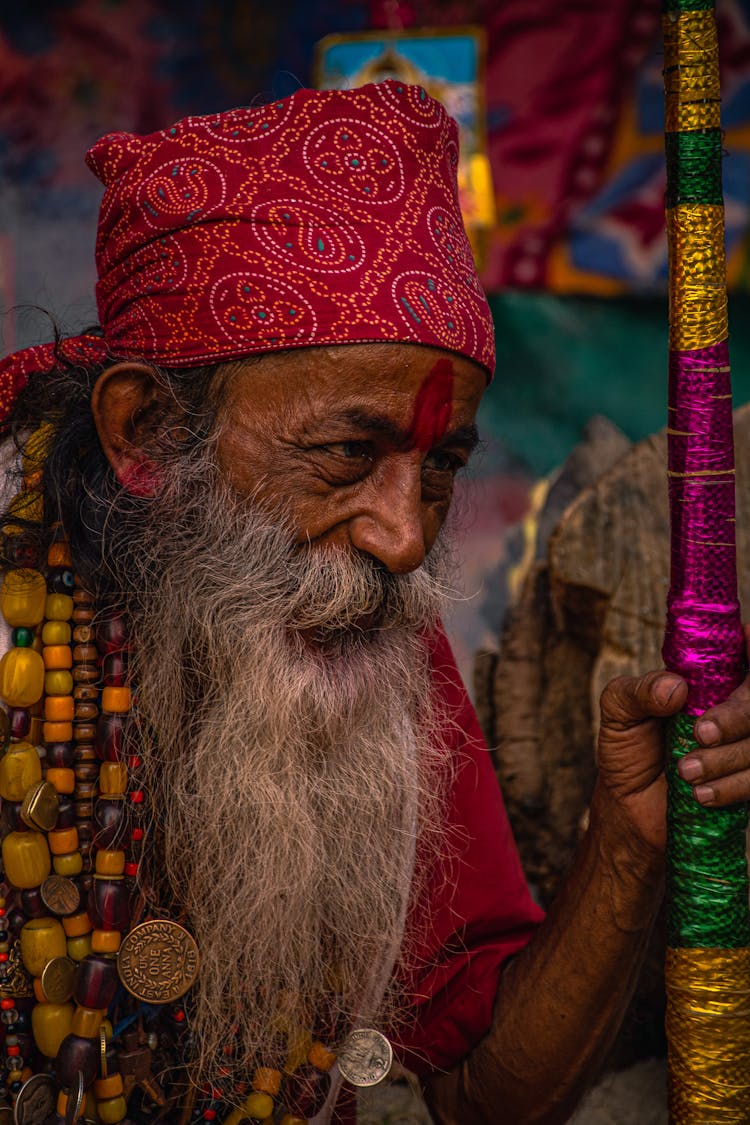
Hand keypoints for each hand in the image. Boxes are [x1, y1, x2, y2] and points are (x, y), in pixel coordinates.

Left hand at [595, 624, 749, 852]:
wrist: (630, 808)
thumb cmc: (629, 749)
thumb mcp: (619, 711)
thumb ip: (639, 690)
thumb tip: (676, 687)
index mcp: (709, 680)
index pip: (745, 655)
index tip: (747, 645)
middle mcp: (734, 708)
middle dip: (737, 716)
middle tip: (701, 732)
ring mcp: (744, 744)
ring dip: (727, 759)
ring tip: (685, 771)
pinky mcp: (747, 779)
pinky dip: (733, 786)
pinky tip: (701, 795)